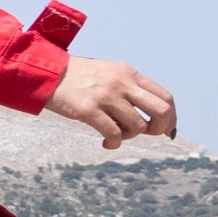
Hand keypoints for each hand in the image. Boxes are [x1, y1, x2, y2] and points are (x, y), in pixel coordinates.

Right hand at [47, 54, 179, 149]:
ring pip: (137, 126)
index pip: (165, 96)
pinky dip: (114, 144)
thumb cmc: (78, 77)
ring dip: (130, 137)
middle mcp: (122, 83)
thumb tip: (151, 115)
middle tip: (147, 134)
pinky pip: (114, 134)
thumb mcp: (109, 73)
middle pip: (160, 111)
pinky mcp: (89, 110)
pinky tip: (106, 143)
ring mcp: (106, 96)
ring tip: (116, 135)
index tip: (165, 129)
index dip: (171, 117)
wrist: (46, 72)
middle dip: (160, 128)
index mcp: (129, 73)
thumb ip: (129, 88)